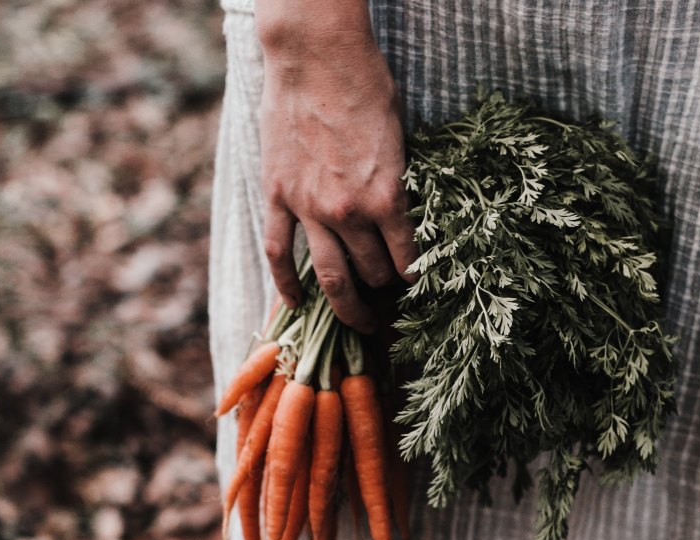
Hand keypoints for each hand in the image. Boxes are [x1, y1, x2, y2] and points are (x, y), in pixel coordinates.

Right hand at [255, 0, 416, 332]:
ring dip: (346, 305)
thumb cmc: (367, 86)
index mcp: (389, 197)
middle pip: (371, 272)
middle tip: (390, 301)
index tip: (420, 289)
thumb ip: (400, 181)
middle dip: (385, 291)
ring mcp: (309, 208)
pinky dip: (286, 285)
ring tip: (355, 323)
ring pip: (329, 276)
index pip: (408, 259)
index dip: (416, 279)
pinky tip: (295, 303)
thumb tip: (404, 214)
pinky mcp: (278, 197)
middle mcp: (350, 212)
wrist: (316, 56)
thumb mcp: (400, 137)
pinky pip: (279, 252)